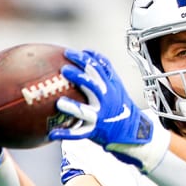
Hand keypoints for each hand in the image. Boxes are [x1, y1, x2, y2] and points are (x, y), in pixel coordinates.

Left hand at [49, 49, 156, 169]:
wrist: (133, 131)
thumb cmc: (120, 105)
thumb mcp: (117, 86)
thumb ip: (105, 70)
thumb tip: (88, 52)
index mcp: (110, 87)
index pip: (98, 68)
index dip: (83, 59)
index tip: (69, 52)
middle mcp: (106, 100)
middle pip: (92, 85)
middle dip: (79, 76)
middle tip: (64, 69)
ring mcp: (100, 116)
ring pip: (85, 111)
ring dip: (72, 107)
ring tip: (59, 103)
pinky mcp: (95, 130)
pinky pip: (79, 133)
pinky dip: (66, 134)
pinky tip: (53, 133)